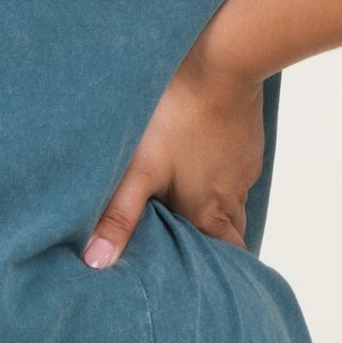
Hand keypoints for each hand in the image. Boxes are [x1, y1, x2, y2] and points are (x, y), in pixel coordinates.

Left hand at [81, 38, 264, 268]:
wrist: (221, 60)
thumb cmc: (176, 114)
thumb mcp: (139, 168)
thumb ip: (118, 216)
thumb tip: (96, 263)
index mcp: (208, 211)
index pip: (225, 257)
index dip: (216, 273)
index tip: (202, 282)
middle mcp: (232, 195)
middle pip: (229, 234)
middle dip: (214, 247)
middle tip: (189, 253)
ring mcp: (242, 167)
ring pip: (232, 202)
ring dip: (213, 210)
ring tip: (185, 211)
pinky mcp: (245, 141)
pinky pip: (234, 172)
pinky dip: (218, 179)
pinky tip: (196, 166)